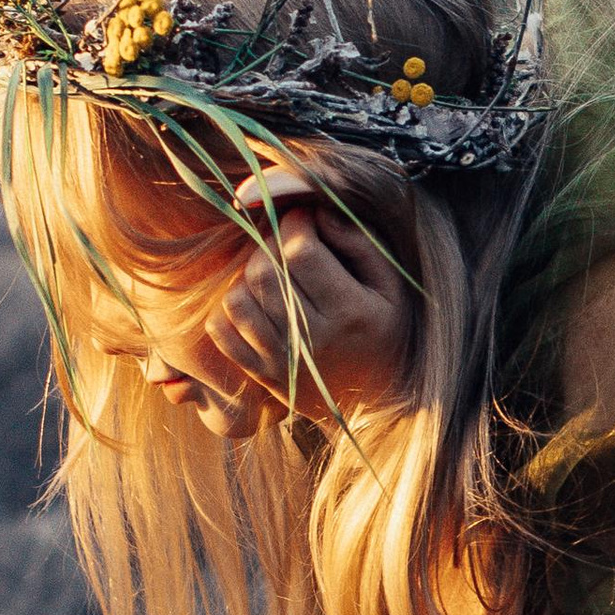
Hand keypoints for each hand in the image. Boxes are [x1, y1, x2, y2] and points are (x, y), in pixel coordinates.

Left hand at [214, 178, 410, 416]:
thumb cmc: (388, 333)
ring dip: (248, 277)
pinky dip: (230, 310)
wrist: (381, 403)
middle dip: (269, 244)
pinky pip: (223, 332)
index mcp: (350, 312)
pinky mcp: (262, 376)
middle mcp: (313, 340)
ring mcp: (282, 362)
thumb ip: (361, 243)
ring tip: (273, 275)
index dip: (295, 224)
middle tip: (286, 244)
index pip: (301, 252)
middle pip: (263, 272)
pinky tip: (256, 303)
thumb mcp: (392, 286)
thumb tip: (319, 211)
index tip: (304, 220)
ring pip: (238, 299)